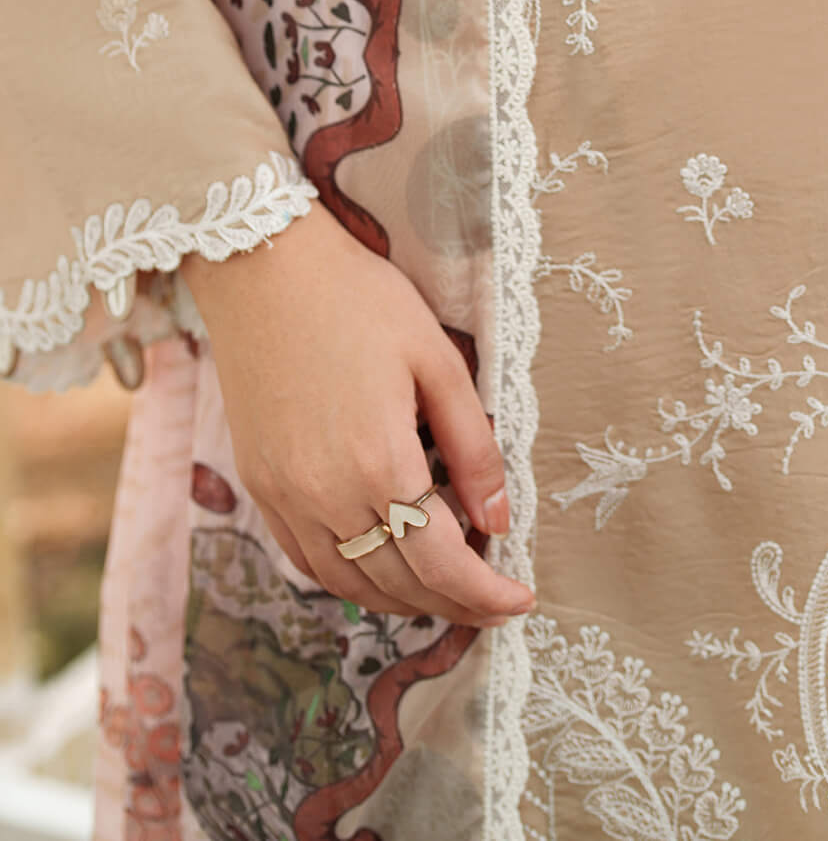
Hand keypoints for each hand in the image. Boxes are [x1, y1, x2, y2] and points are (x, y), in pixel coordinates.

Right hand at [179, 199, 534, 626]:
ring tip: (448, 591)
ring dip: (403, 601)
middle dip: (455, 603)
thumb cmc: (359, 300)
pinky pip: (308, 561)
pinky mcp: (259, 486)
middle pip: (398, 583)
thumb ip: (473, 445)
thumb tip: (499, 519)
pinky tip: (381, 568)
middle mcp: (325, 495)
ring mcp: (284, 496)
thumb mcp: (436, 360)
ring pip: (349, 585)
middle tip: (494, 599)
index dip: (485, 592)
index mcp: (379, 463)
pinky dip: (350, 581)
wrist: (263, 270)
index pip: (441, 562)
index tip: (521, 599)